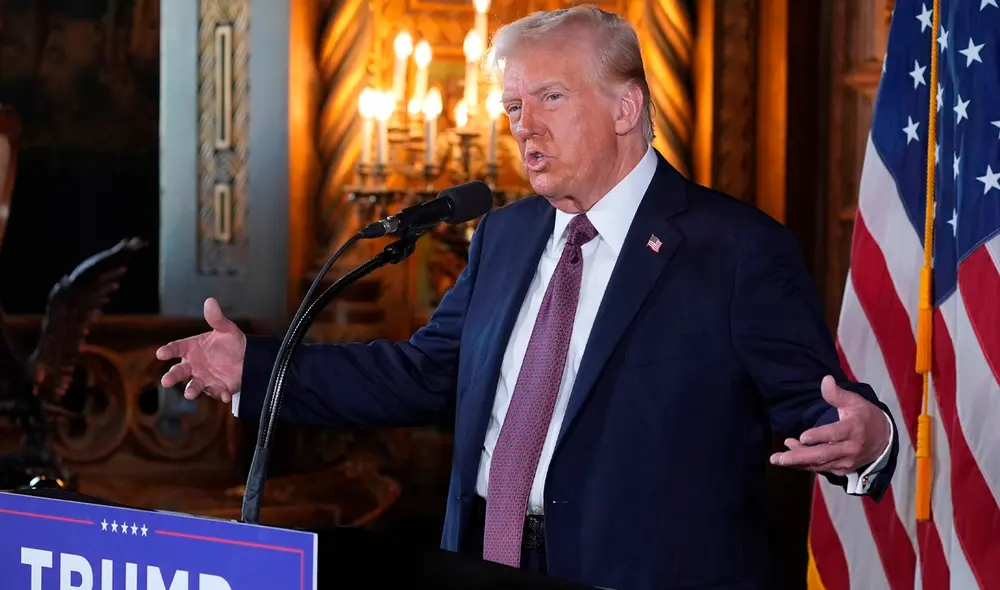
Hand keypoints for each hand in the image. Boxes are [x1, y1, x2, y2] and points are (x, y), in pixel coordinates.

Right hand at [155, 298, 245, 402]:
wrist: (247, 357)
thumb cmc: (230, 342)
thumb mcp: (225, 329)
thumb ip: (216, 318)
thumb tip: (210, 301)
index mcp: (191, 348)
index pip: (175, 348)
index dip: (167, 351)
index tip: (160, 353)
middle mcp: (194, 365)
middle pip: (179, 371)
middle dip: (172, 376)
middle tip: (166, 381)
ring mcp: (204, 378)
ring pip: (194, 386)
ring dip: (192, 390)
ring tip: (189, 394)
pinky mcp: (218, 387)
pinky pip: (217, 392)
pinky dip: (220, 394)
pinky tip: (224, 395)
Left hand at [770, 375, 889, 475]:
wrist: (884, 440)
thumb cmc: (865, 417)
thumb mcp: (855, 401)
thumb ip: (837, 394)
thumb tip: (825, 379)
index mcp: (853, 429)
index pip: (835, 434)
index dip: (819, 436)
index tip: (802, 437)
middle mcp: (850, 448)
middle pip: (823, 454)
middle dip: (799, 456)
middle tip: (778, 458)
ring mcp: (846, 461)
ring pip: (820, 464)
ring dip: (798, 462)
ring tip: (778, 458)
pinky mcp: (842, 469)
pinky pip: (821, 469)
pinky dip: (805, 465)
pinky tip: (791, 459)